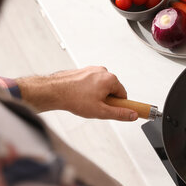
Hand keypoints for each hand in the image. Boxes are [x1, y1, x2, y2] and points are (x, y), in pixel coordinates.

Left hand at [16, 66, 137, 120]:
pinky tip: (80, 97)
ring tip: (86, 102)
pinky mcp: (82, 72)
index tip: (114, 109)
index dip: (119, 104)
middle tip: (96, 107)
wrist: (53, 91)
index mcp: (110, 79)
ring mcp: (91, 70)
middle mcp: (102, 71)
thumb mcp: (101, 111)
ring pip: (101, 86)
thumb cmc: (73, 98)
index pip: (123, 94)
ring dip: (97, 95)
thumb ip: (120, 113)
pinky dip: (88, 91)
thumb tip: (132, 115)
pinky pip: (91, 83)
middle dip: (107, 99)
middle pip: (112, 89)